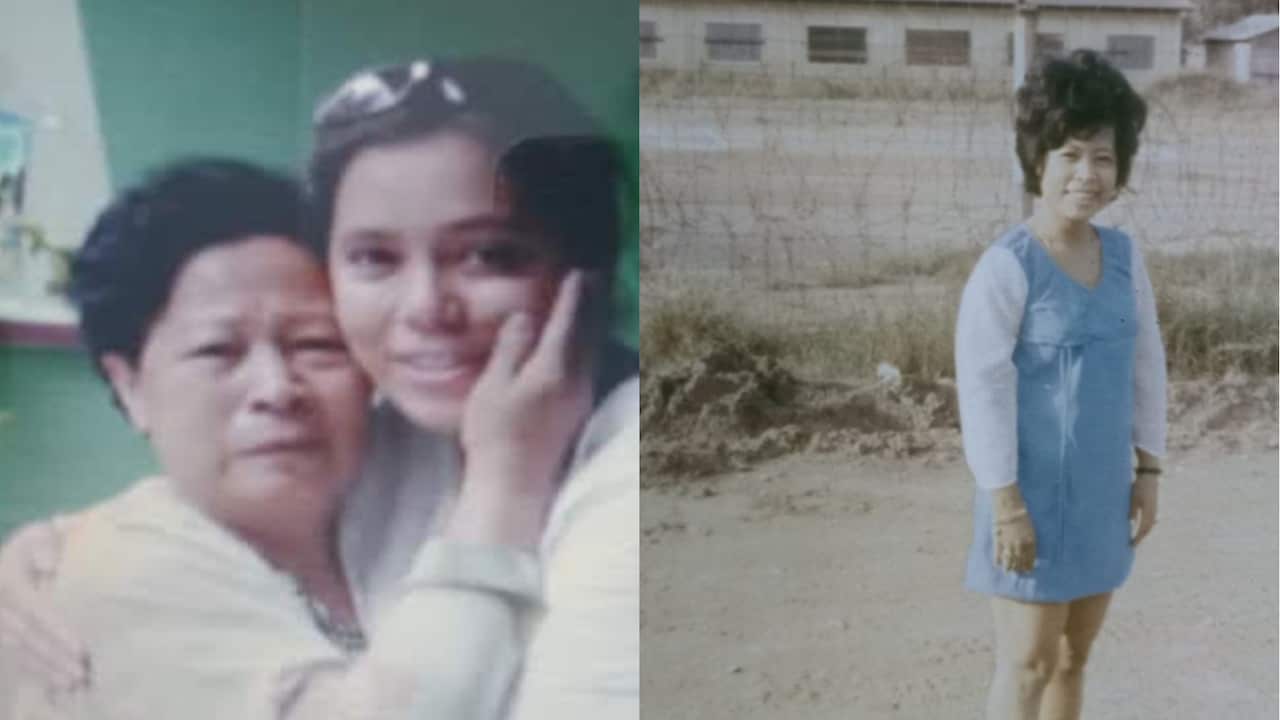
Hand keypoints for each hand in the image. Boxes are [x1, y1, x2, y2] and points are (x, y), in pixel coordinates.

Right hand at [0, 517, 88, 690]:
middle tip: (82, 671)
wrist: (7, 561)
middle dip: (55, 656)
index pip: (34, 610)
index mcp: (8, 580)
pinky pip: (16, 656)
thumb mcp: (38, 535)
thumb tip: (51, 564)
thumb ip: (45, 544)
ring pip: (21, 650)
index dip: (56, 630)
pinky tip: (56, 683)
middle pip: (28, 636)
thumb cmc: (35, 545)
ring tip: (74, 681)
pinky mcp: (1, 635)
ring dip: (47, 668)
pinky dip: (37, 671)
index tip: (80, 647)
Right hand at [451, 271, 595, 545]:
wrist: (513, 486)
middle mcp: (576, 381)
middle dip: (592, 303)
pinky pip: (590, 365)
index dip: (573, 295)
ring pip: (593, 350)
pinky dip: (589, 344)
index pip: (567, 322)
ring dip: (594, 323)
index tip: (578, 271)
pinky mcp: (578, 412)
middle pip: (589, 333)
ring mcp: (580, 398)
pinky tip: (583, 343)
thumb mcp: (493, 387)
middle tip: (597, 276)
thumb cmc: (494, 436)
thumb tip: (525, 316)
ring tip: (595, 300)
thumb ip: (511, 348)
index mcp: (554, 370)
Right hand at [991, 485, 1036, 573]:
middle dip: (1019, 568)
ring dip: (1009, 566)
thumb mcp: (1030, 527)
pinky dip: (997, 560)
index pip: (1030, 557)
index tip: (1028, 570)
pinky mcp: (998, 540)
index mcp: (1030, 540)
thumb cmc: (1021, 514)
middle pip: (1020, 560)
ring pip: (1009, 559)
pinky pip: (998, 554)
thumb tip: (1028, 549)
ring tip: (1008, 571)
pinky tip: (997, 564)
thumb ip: (1029, 539)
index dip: (1029, 565)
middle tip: (1018, 573)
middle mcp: (1020, 544)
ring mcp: (1009, 543)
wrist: (1009, 507)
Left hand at [1130, 474, 1158, 545]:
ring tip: (1136, 539)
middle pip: (1147, 529)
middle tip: (1132, 545)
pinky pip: (1149, 520)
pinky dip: (1145, 526)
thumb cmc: (1139, 487)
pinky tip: (1140, 529)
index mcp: (1148, 512)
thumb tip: (1131, 523)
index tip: (1131, 545)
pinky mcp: (1153, 507)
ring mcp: (1154, 510)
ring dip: (1143, 533)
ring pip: (1149, 526)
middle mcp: (1153, 513)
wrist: (1149, 476)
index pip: (1143, 529)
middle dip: (1140, 538)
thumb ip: (1132, 511)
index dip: (1137, 538)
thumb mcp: (1133, 499)